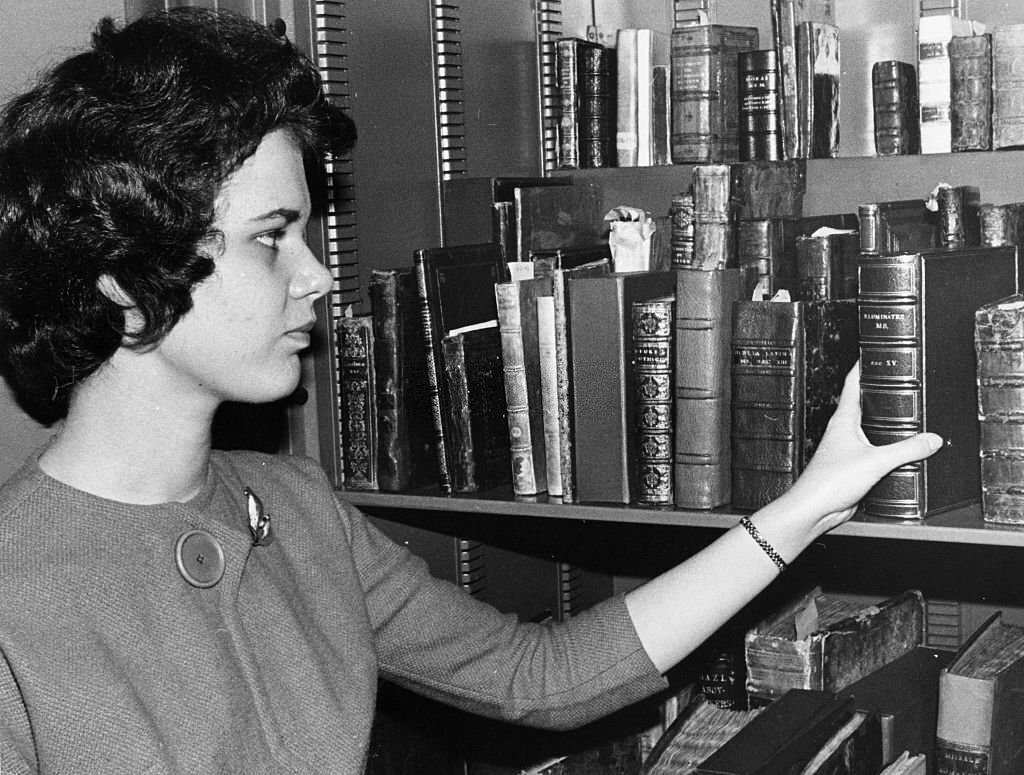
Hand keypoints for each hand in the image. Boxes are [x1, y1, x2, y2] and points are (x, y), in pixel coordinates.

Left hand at [781, 362, 943, 529]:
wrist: (814, 509)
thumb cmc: (829, 481)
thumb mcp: (876, 460)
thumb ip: (907, 449)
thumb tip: (932, 439)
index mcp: (843, 420)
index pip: (852, 384)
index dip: (861, 367)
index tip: (871, 354)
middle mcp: (842, 432)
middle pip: (861, 405)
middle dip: (877, 394)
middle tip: (892, 381)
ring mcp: (846, 450)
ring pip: (867, 430)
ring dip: (882, 423)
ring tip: (900, 414)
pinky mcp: (851, 468)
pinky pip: (871, 452)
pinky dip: (884, 448)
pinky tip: (896, 454)